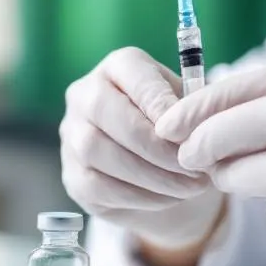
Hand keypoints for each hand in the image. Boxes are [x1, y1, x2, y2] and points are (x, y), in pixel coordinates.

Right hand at [61, 47, 224, 249]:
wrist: (162, 172)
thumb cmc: (177, 129)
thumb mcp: (190, 109)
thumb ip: (191, 109)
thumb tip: (193, 128)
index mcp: (118, 67)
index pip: (130, 72)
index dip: (161, 103)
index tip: (193, 131)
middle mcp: (85, 94)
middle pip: (106, 111)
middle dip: (155, 145)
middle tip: (193, 168)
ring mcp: (71, 135)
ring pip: (97, 150)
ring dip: (150, 174)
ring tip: (189, 187)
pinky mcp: (72, 175)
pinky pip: (97, 186)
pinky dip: (139, 196)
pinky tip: (169, 198)